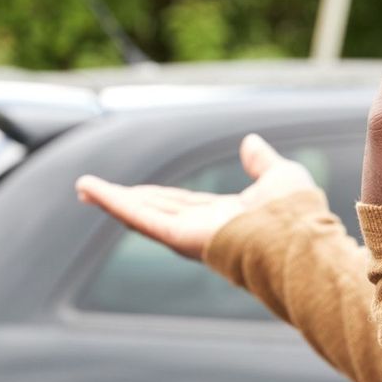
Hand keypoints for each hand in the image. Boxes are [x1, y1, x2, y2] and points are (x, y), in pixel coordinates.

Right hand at [74, 133, 317, 260]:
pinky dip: (114, 204)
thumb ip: (262, 162)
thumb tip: (251, 141)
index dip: (156, 195)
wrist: (299, 240)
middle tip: (93, 190)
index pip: (181, 204)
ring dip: (110, 200)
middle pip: (154, 210)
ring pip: (141, 214)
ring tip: (83, 187)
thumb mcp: (279, 176)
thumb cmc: (298, 216)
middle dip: (124, 200)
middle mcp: (201, 229)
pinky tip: (92, 190)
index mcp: (222, 218)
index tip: (135, 190)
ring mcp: (188, 235)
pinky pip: (141, 218)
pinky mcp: (179, 237)